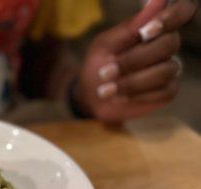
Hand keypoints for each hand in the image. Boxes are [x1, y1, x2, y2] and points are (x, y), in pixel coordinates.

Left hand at [74, 0, 197, 122]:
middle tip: (103, 73)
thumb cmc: (98, 64)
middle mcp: (166, 45)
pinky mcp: (167, 91)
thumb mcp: (106, 45)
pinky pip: (164, 91)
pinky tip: (120, 97)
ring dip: (131, 82)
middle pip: (169, 44)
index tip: (145, 32)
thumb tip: (159, 0)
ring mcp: (169, 68)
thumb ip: (130, 27)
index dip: (171, 18)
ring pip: (165, 71)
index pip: (181, 11)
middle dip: (133, 60)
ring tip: (105, 90)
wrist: (90, 96)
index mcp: (154, 28)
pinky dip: (138, 95)